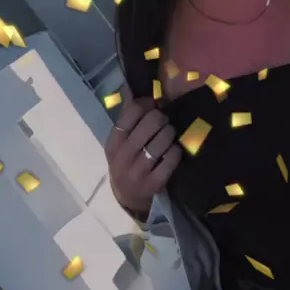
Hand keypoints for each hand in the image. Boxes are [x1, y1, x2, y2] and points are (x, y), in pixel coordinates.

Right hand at [105, 97, 181, 216]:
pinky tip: (173, 151)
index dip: (145, 104)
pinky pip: (171, 159)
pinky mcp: (154, 184)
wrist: (128, 197)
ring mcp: (138, 172)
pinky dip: (175, 151)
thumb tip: (139, 92)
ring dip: (169, 133)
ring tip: (169, 133)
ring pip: (162, 141)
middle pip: (149, 124)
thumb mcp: (120, 143)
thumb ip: (128, 119)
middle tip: (164, 120)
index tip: (152, 104)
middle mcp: (122, 158)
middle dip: (161, 118)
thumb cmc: (126, 161)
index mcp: (113, 143)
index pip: (130, 114)